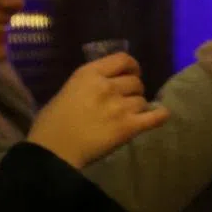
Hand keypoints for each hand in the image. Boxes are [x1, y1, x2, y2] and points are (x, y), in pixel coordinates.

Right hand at [28, 54, 169, 168]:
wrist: (53, 152)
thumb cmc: (52, 123)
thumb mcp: (68, 89)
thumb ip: (91, 83)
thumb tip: (109, 82)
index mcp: (89, 74)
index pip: (123, 59)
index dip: (132, 66)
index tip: (132, 74)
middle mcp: (107, 86)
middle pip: (136, 82)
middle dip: (133, 91)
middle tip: (125, 101)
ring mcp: (119, 106)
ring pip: (142, 100)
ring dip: (138, 107)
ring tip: (128, 116)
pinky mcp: (128, 127)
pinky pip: (155, 117)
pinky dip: (160, 115)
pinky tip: (160, 115)